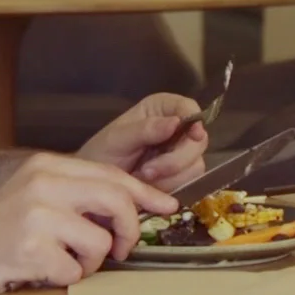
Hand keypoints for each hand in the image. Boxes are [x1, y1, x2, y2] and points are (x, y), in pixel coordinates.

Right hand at [0, 152, 176, 294]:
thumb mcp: (36, 200)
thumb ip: (77, 197)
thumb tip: (135, 206)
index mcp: (46, 166)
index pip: (111, 174)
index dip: (145, 193)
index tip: (169, 205)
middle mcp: (42, 182)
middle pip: (116, 199)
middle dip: (130, 230)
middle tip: (122, 251)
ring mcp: (35, 214)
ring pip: (99, 241)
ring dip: (89, 263)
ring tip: (60, 263)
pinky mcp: (29, 248)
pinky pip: (75, 271)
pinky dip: (63, 280)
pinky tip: (37, 274)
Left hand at [75, 93, 208, 190]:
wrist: (96, 185)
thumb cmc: (101, 154)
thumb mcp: (117, 138)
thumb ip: (145, 129)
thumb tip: (175, 123)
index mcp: (160, 109)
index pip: (188, 107)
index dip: (195, 120)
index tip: (193, 134)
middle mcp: (175, 128)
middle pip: (198, 140)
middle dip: (175, 160)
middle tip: (148, 171)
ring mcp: (179, 153)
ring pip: (195, 164)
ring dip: (170, 176)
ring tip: (143, 177)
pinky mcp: (180, 175)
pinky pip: (189, 182)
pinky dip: (170, 186)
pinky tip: (151, 186)